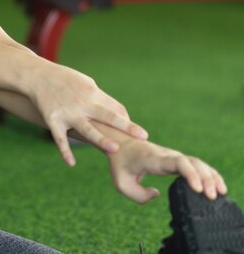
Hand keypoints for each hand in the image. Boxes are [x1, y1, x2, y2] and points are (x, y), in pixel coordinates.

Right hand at [30, 62, 147, 165]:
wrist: (37, 75)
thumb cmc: (64, 79)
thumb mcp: (85, 82)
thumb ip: (99, 97)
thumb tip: (116, 111)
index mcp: (93, 92)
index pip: (115, 107)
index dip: (127, 120)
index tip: (136, 133)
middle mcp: (82, 102)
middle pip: (108, 115)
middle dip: (126, 126)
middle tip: (142, 136)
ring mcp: (68, 112)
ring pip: (87, 128)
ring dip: (101, 139)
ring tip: (115, 149)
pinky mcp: (53, 120)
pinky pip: (60, 139)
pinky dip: (65, 151)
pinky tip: (71, 164)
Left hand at [107, 138, 227, 203]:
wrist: (119, 142)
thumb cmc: (120, 163)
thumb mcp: (121, 183)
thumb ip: (137, 195)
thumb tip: (157, 194)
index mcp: (153, 159)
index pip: (176, 162)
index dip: (190, 174)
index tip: (198, 188)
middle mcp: (166, 155)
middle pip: (191, 163)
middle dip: (205, 179)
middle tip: (211, 197)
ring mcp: (172, 155)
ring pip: (196, 163)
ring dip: (210, 176)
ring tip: (220, 193)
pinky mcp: (176, 159)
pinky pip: (195, 164)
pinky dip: (208, 173)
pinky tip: (218, 185)